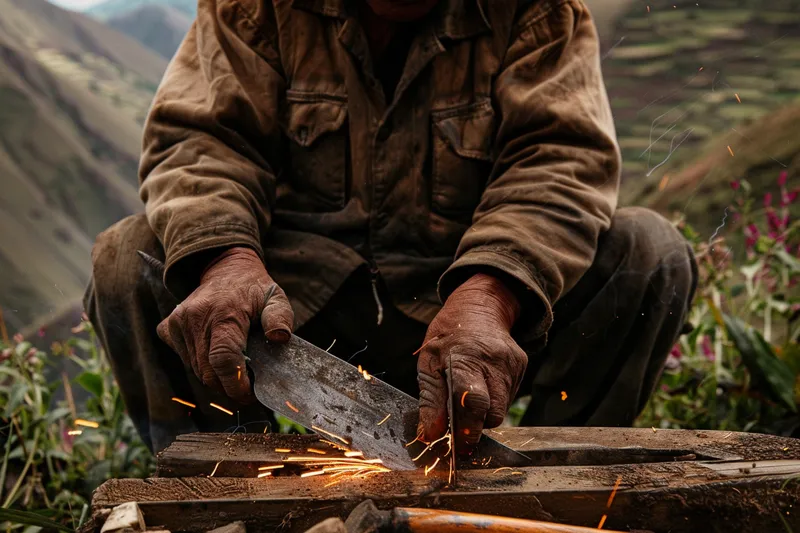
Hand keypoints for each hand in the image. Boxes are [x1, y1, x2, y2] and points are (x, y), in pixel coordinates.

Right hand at [157, 246, 293, 402]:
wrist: (225, 268)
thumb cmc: (253, 288)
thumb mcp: (275, 297)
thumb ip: (280, 317)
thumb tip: (279, 337)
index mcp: (224, 313)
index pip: (223, 360)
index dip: (236, 384)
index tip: (249, 394)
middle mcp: (196, 318)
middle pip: (208, 372)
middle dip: (227, 387)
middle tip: (246, 386)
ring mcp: (178, 323)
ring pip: (195, 370)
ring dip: (215, 376)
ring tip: (235, 368)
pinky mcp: (168, 327)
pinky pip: (185, 359)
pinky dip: (201, 364)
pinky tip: (215, 352)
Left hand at [417, 273, 525, 451]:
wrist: (479, 307)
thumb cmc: (447, 335)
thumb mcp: (428, 363)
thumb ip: (430, 401)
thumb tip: (430, 435)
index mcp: (466, 358)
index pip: (473, 402)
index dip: (466, 430)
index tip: (455, 447)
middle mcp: (494, 362)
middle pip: (492, 414)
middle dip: (474, 428)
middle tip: (457, 429)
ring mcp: (512, 364)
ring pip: (501, 410)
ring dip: (483, 414)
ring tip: (467, 397)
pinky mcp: (522, 366)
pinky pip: (508, 398)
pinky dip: (493, 400)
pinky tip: (482, 383)